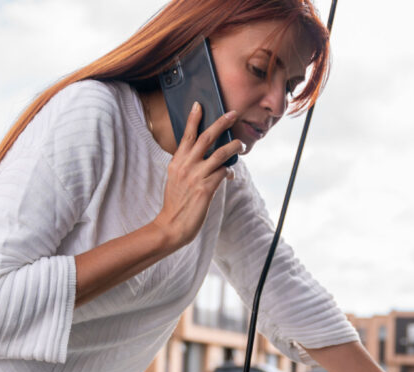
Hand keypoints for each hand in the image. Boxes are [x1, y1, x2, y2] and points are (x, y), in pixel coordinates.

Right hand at [151, 102, 246, 249]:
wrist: (172, 225)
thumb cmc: (176, 203)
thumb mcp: (176, 179)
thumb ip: (187, 165)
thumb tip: (206, 157)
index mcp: (177, 162)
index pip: (186, 135)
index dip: (193, 119)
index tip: (199, 105)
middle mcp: (186, 165)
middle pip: (205, 138)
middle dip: (221, 123)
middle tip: (232, 114)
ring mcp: (196, 176)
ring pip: (220, 154)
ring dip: (234, 147)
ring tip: (241, 145)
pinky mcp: (206, 188)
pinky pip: (223, 172)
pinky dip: (229, 171)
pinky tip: (230, 174)